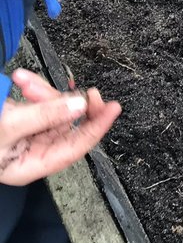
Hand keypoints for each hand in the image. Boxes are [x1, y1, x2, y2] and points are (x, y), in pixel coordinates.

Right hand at [0, 69, 120, 185]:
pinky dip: (30, 88)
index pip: (76, 146)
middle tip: (79, 87)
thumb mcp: (7, 128)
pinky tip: (18, 79)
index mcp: (32, 164)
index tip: (113, 107)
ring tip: (21, 78)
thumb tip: (79, 106)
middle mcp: (31, 150)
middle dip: (65, 101)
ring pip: (50, 107)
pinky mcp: (14, 118)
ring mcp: (23, 133)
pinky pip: (34, 101)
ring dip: (41, 90)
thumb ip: (44, 116)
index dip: (97, 127)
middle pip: (66, 123)